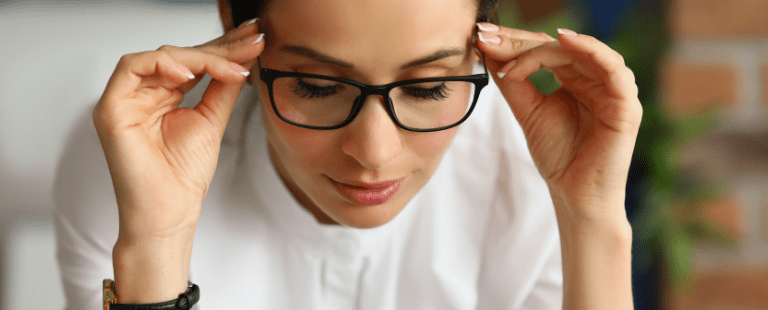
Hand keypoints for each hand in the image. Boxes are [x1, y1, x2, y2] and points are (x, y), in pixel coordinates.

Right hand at [92, 19, 263, 302]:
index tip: (254, 41)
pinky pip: (132, 67)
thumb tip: (242, 58)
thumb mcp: (212, 120)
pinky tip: (191, 71)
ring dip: (198, 56)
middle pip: (180, 55)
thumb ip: (223, 87)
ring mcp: (126, 98)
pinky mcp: (111, 107)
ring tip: (229, 65)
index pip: (194, 61)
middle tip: (251, 42)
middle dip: (219, 46)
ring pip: (160, 57)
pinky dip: (163, 63)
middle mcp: (143, 93)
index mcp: (165, 95)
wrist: (169, 211)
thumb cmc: (183, 176)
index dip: (224, 48)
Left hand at [476, 25, 638, 309]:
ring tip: (512, 49)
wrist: (574, 196)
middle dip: (521, 40)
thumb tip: (489, 48)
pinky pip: (613, 69)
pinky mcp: (626, 105)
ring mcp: (614, 90)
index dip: (514, 41)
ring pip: (581, 51)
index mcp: (577, 79)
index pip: (545, 49)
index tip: (482, 37)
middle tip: (489, 37)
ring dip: (544, 46)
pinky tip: (563, 41)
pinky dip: (590, 49)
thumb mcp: (528, 111)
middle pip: (560, 46)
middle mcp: (598, 79)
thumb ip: (514, 81)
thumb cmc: (558, 157)